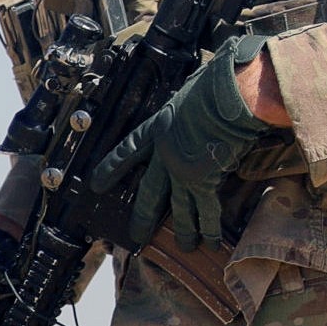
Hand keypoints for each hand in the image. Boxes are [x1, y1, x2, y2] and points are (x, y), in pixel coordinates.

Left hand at [90, 34, 273, 250]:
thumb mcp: (200, 82)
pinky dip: (210, 226)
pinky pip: (207, 209)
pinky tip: (213, 241)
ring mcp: (184, 169)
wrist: (229, 95)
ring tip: (188, 246)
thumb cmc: (218, 80)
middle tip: (134, 234)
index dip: (113, 166)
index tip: (97, 182)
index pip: (130, 150)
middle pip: (150, 190)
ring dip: (185, 229)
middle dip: (143, 214)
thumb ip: (201, 90)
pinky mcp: (205, 179)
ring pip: (180, 207)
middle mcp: (167, 152)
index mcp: (161, 126)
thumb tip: (214, 83)